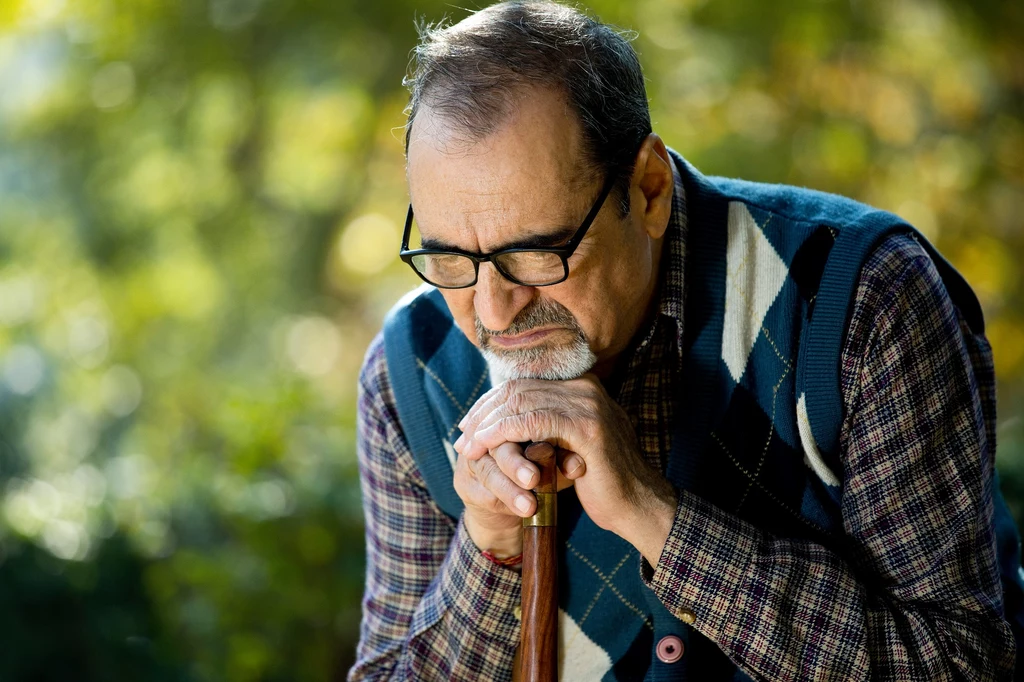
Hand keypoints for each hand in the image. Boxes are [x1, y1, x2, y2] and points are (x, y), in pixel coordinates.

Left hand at [454, 375, 676, 562]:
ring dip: (487, 424)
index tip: (470, 424)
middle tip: (462, 435)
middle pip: (519, 389)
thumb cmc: (602, 481)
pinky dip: (502, 432)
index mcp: (583, 386)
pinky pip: (531, 422)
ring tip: (467, 445)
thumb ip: (550, 424)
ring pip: (521, 402)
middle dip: (484, 413)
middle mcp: (587, 388)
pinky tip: (484, 445)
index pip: (525, 384)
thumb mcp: (572, 445)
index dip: (492, 402)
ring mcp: (588, 404)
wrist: (637, 506)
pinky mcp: (585, 427)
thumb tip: (508, 416)